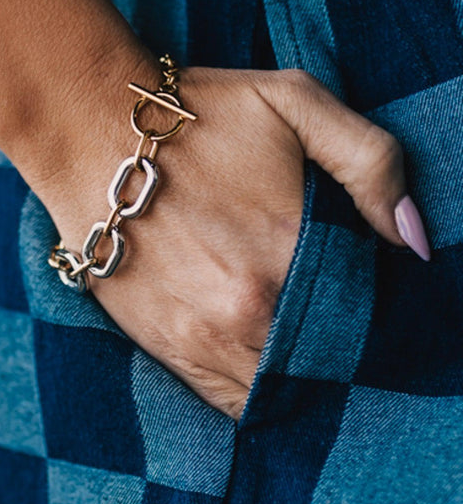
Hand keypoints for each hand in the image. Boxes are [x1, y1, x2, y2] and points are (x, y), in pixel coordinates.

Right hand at [37, 66, 416, 419]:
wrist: (90, 131)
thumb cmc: (195, 114)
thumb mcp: (295, 102)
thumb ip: (371, 161)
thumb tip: (412, 239)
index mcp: (290, 251)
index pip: (363, 315)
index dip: (374, 315)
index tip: (369, 304)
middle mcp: (250, 309)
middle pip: (323, 359)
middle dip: (339, 352)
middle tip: (339, 331)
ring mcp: (203, 336)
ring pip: (278, 389)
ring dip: (299, 380)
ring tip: (304, 353)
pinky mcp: (165, 347)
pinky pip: (226, 402)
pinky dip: (254, 398)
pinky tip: (266, 374)